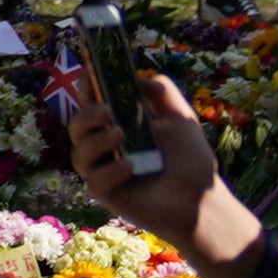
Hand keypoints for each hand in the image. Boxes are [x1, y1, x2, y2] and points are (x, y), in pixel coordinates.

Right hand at [63, 70, 253, 264]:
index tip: (90, 78)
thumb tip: (138, 79)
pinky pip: (94, 180)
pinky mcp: (108, 195)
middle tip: (108, 112)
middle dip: (86, 115)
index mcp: (120, 125)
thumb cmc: (191, 161)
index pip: (92, 104)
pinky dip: (110, 170)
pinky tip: (130, 166)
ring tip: (120, 136)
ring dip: (95, 141)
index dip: (86, 90)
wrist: (202, 200)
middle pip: (76, 127)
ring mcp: (105, 172)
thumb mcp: (181, 118)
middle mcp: (107, 148)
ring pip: (79, 155)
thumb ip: (162, 92)